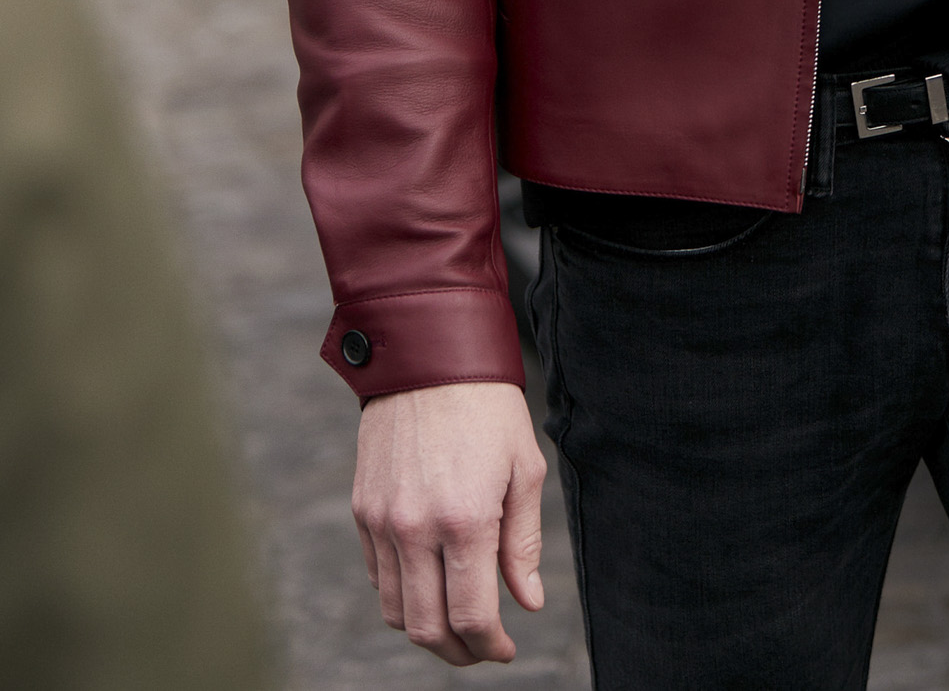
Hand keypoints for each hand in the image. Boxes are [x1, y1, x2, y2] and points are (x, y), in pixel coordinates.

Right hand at [353, 381, 546, 665]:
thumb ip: (524, 543)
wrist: (428, 354)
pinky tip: (429, 580)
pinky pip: (377, 576)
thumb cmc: (487, 406)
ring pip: (396, 611)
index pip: (471, 616)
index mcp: (464, 519)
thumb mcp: (525, 468)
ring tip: (457, 619)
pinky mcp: (363, 510)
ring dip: (427, 628)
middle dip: (459, 652)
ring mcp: (382, 522)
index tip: (505, 649)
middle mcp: (415, 528)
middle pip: (428, 628)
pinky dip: (402, 594)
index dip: (490, 646)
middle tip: (482, 647)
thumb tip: (528, 601)